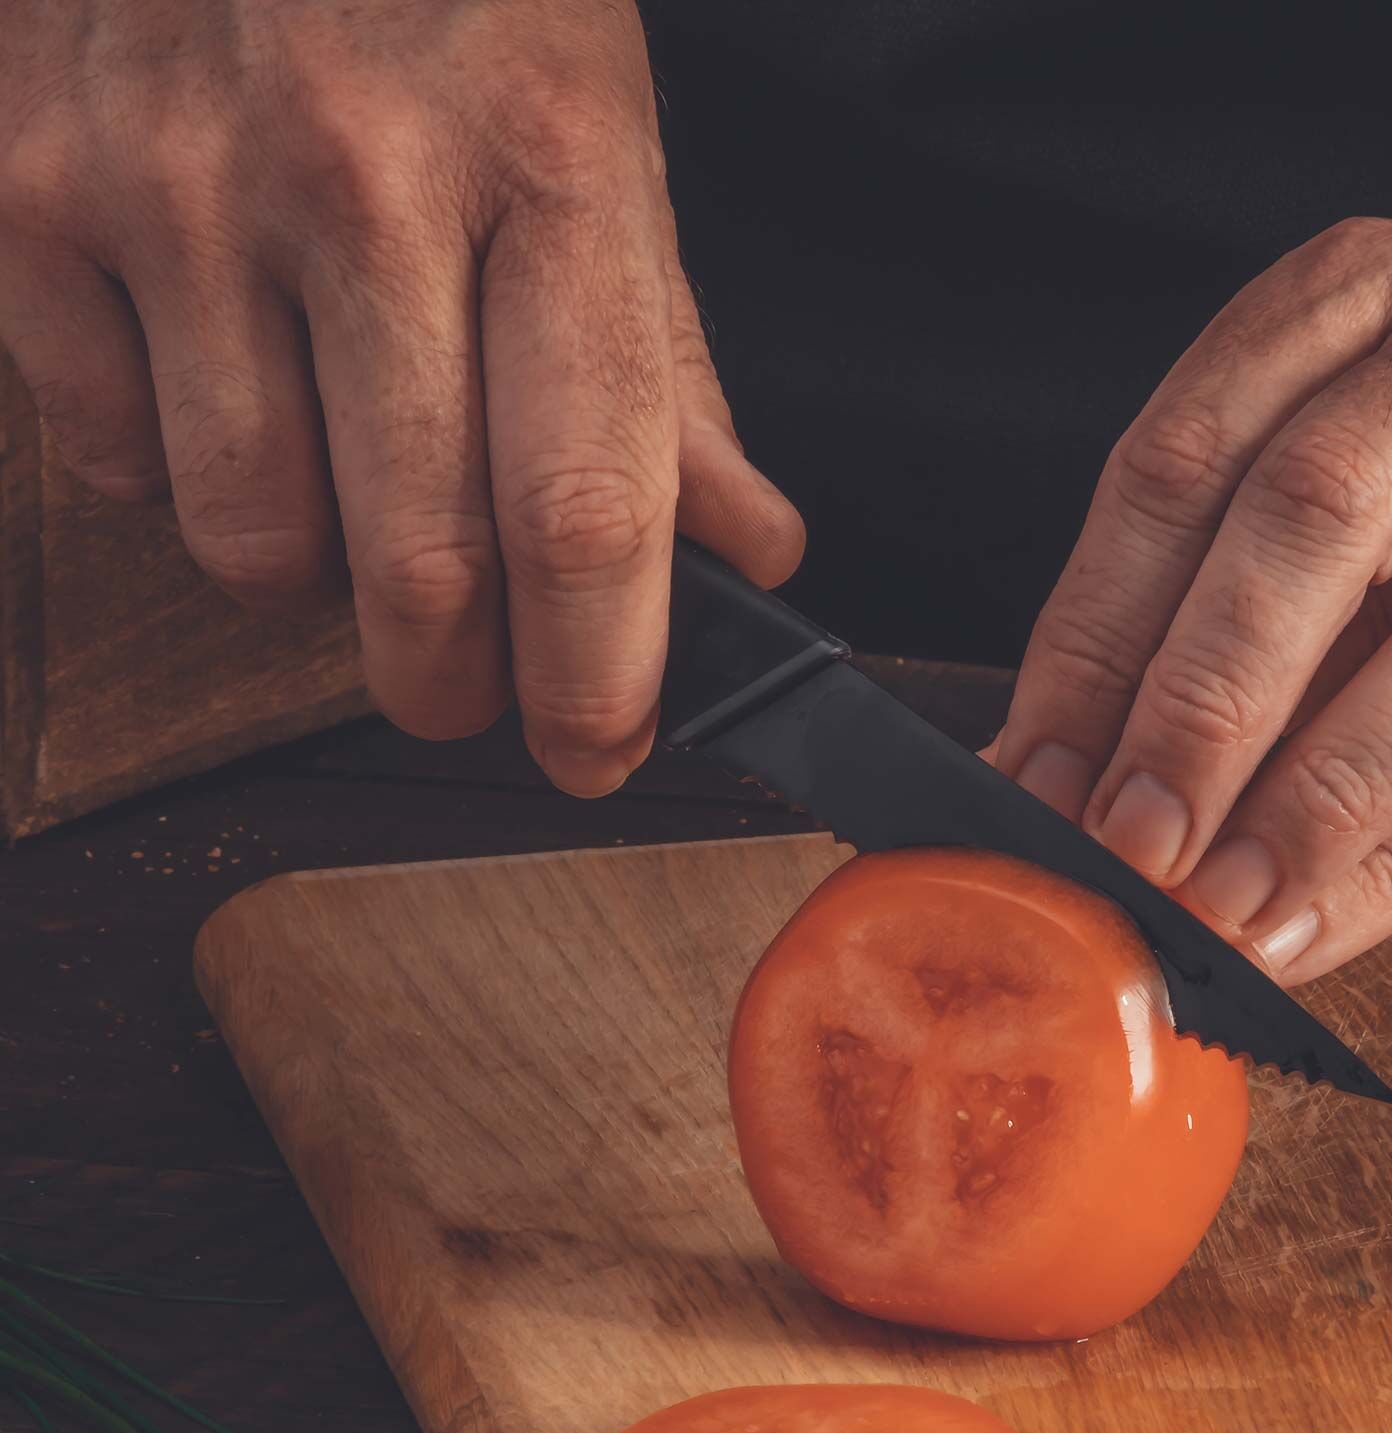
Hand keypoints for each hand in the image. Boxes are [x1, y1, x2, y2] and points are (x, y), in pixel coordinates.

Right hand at [0, 0, 802, 795]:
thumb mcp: (604, 144)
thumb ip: (667, 368)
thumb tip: (743, 551)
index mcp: (547, 170)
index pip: (583, 507)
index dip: (597, 677)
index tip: (594, 751)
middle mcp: (358, 183)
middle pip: (421, 567)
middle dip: (453, 680)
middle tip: (465, 685)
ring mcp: (176, 185)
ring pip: (252, 547)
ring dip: (313, 571)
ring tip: (341, 475)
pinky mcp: (29, 189)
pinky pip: (114, 461)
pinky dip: (178, 469)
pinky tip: (224, 378)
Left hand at [995, 218, 1391, 980]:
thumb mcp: (1339, 501)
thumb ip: (1200, 606)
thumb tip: (1042, 771)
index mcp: (1367, 294)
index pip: (1185, 459)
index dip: (1092, 635)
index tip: (1032, 775)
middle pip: (1316, 514)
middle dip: (1200, 702)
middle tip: (1125, 842)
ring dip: (1316, 797)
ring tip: (1224, 906)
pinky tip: (1322, 922)